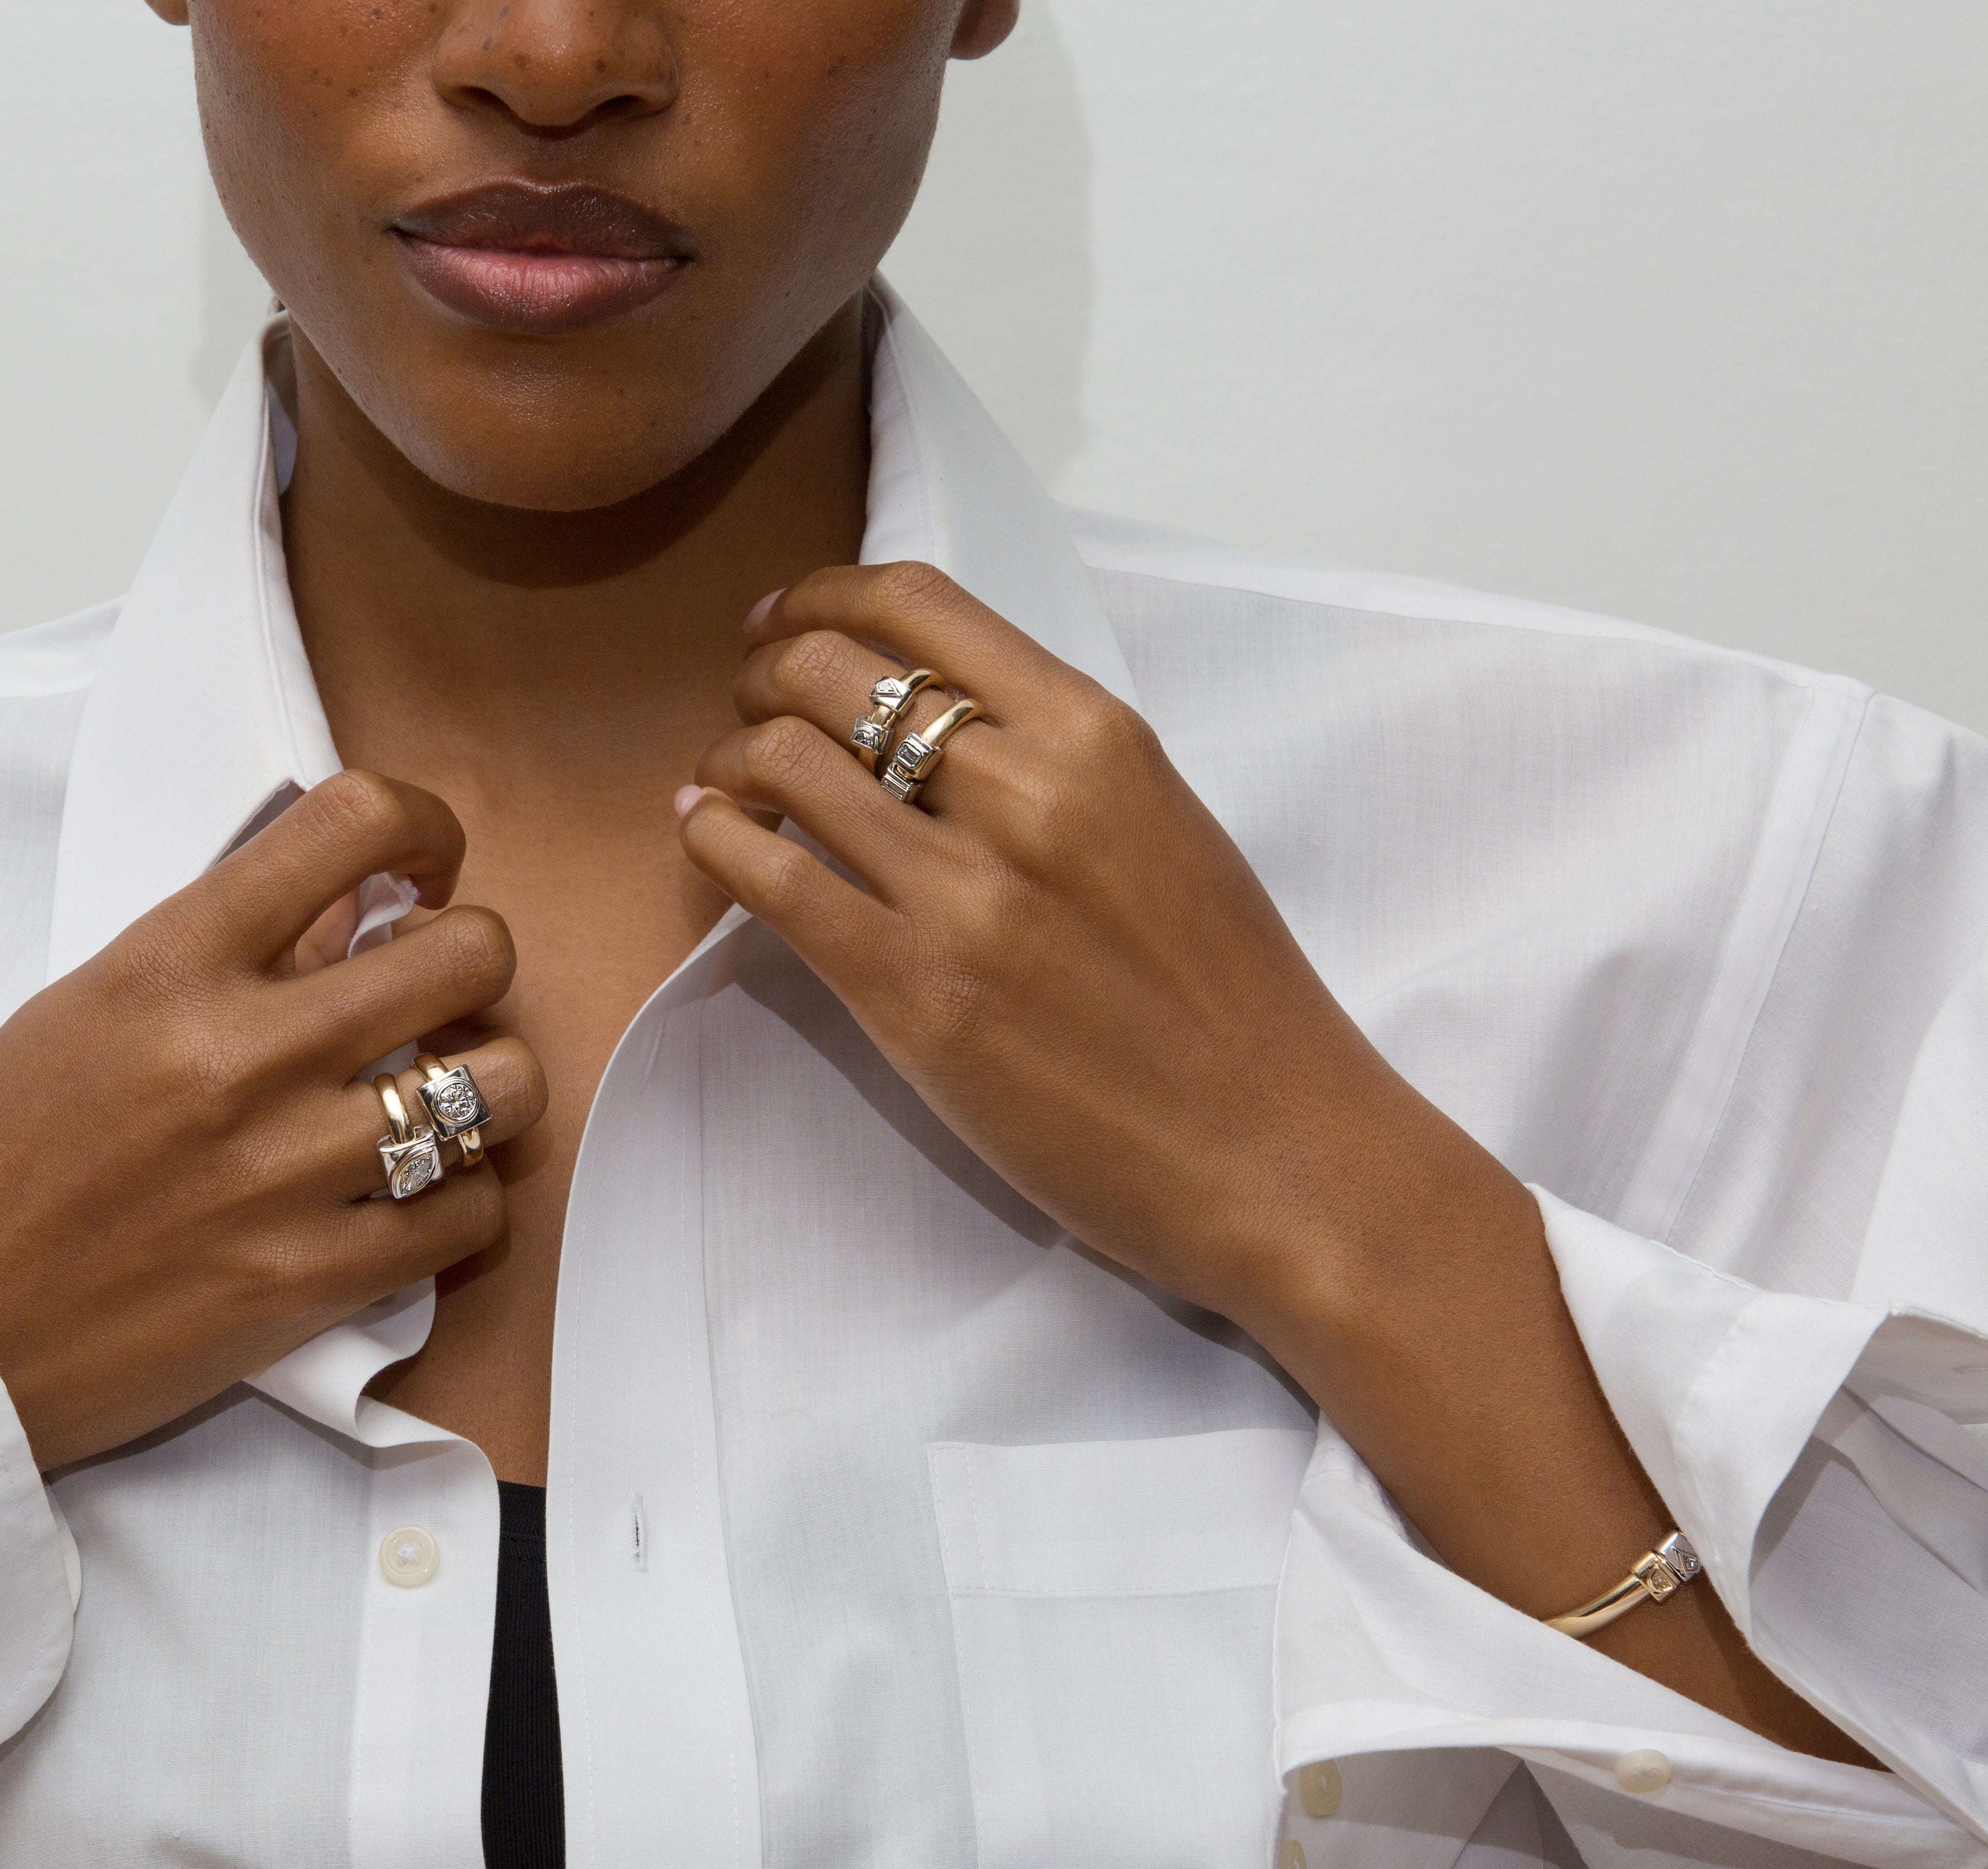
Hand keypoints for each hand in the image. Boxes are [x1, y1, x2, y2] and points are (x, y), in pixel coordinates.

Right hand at [0, 771, 546, 1470]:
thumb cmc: (8, 1157)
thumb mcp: (96, 1006)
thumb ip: (226, 947)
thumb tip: (355, 898)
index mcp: (172, 964)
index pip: (350, 822)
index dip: (424, 826)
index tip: (425, 870)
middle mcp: (240, 1054)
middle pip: (468, 953)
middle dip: (474, 963)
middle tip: (438, 998)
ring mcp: (284, 1171)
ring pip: (502, 1086)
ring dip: (490, 1086)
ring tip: (438, 1101)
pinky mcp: (311, 1279)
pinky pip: (472, 1213)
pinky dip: (462, 1203)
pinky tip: (412, 1200)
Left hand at [675, 561, 1510, 1336]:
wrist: (1278, 1152)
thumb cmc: (1228, 1003)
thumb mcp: (1162, 827)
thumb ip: (1055, 763)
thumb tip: (937, 722)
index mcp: (1096, 737)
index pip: (919, 605)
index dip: (820, 597)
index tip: (780, 623)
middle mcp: (1024, 794)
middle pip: (828, 670)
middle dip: (762, 677)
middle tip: (748, 712)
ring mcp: (964, 893)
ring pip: (781, 763)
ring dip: (727, 760)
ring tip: (725, 787)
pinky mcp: (912, 992)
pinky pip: (770, 878)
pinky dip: (715, 839)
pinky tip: (709, 838)